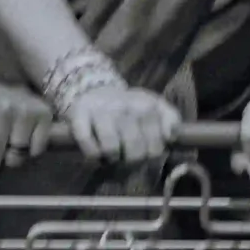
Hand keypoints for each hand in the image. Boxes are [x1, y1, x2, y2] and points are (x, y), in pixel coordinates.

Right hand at [66, 85, 181, 165]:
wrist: (95, 90)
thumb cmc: (130, 107)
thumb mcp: (155, 107)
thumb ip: (171, 119)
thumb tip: (171, 136)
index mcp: (147, 106)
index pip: (156, 147)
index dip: (151, 155)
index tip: (146, 149)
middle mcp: (125, 107)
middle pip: (134, 152)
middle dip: (131, 160)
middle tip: (127, 155)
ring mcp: (101, 111)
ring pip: (111, 149)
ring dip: (112, 158)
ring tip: (112, 154)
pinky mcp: (79, 116)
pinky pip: (88, 146)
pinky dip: (92, 155)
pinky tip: (96, 151)